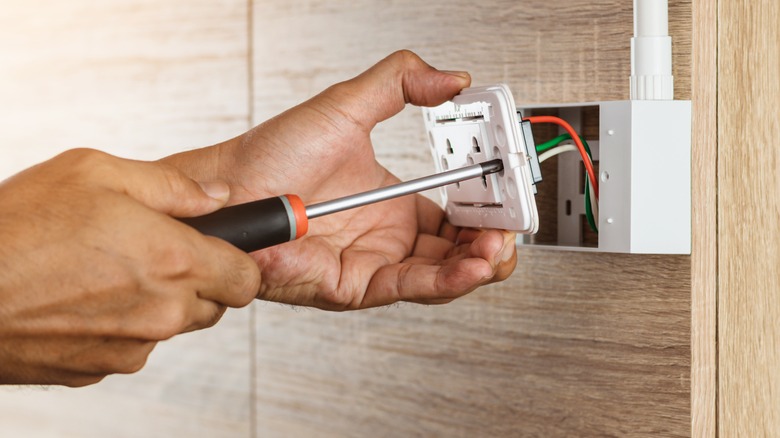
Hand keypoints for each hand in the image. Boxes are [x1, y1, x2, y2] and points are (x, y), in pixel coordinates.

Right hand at [0, 149, 259, 385]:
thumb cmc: (18, 226)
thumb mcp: (95, 172)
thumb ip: (171, 186)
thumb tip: (219, 194)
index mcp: (174, 260)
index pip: (247, 279)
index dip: (238, 261)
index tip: (221, 249)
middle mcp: (163, 312)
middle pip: (215, 304)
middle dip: (198, 279)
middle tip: (154, 252)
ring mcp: (133, 346)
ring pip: (174, 325)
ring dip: (159, 302)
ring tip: (108, 271)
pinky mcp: (102, 369)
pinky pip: (134, 345)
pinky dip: (122, 325)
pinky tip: (83, 298)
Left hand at [165, 50, 516, 309]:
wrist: (227, 189)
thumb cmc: (271, 156)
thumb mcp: (347, 106)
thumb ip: (400, 83)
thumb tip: (451, 78)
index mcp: (395, 203)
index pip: (460, 212)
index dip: (489, 204)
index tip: (508, 186)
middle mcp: (390, 237)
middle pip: (461, 249)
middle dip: (495, 239)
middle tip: (513, 221)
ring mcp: (376, 262)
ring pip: (445, 275)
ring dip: (481, 262)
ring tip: (500, 243)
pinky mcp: (358, 286)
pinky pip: (413, 286)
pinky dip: (449, 278)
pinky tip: (474, 263)